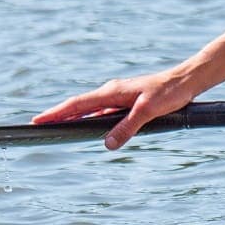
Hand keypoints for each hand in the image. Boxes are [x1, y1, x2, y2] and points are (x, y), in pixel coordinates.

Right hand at [33, 69, 196, 150]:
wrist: (186, 80)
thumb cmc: (169, 93)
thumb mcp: (147, 111)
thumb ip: (127, 127)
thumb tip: (106, 144)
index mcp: (111, 92)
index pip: (77, 105)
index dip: (57, 113)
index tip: (37, 120)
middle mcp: (111, 92)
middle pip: (79, 106)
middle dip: (58, 115)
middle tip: (38, 125)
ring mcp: (118, 97)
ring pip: (90, 109)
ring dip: (74, 117)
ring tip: (58, 127)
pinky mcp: (127, 101)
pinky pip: (103, 112)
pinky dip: (91, 119)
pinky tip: (90, 127)